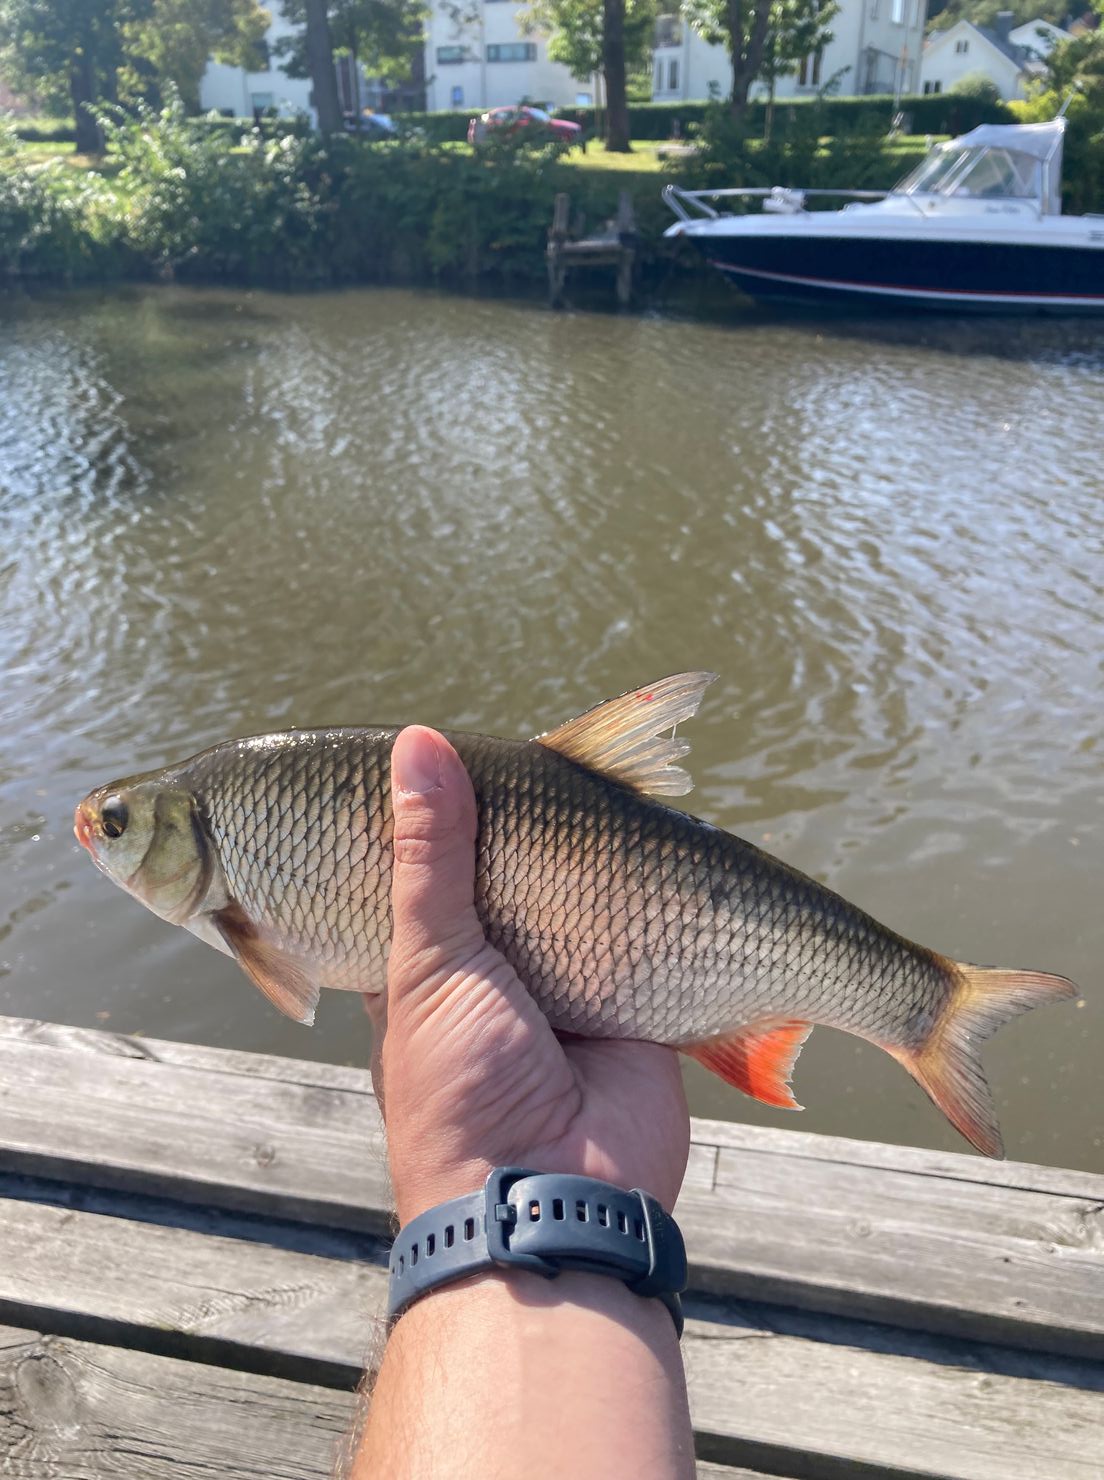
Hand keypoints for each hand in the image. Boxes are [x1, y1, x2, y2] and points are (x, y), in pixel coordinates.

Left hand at [368, 725, 690, 1225]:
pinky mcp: (640, 1005)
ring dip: (615, 866)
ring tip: (643, 782)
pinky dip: (672, 910)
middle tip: (574, 756)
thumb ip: (432, 854)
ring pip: (595, 902)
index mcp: (430, 961)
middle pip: (527, 876)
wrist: (552, 1205)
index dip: (461, 813)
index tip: (480, 748)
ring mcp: (571, 987)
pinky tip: (684, 846)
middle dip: (550, 832)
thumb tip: (420, 742)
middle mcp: (499, 969)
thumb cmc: (461, 1092)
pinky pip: (658, 944)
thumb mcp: (430, 962)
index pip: (441, 866)